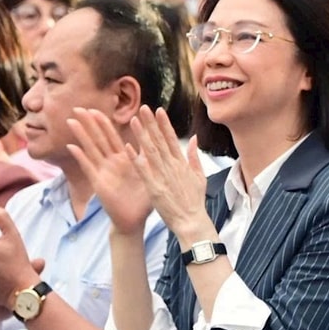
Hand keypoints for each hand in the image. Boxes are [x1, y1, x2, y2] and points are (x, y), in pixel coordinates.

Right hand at [65, 107, 153, 234]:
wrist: (135, 220)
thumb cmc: (143, 199)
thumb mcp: (150, 174)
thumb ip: (150, 157)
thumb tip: (157, 140)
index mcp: (124, 159)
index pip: (113, 136)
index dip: (104, 122)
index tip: (96, 107)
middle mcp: (111, 163)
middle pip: (98, 138)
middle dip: (88, 123)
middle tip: (78, 107)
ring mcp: (103, 172)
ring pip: (91, 149)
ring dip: (81, 135)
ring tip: (71, 121)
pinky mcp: (99, 183)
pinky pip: (89, 168)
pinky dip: (81, 157)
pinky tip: (72, 146)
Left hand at [129, 106, 211, 240]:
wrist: (192, 221)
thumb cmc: (195, 201)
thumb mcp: (200, 176)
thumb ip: (194, 156)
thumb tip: (194, 139)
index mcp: (182, 163)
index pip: (171, 138)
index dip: (164, 123)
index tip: (158, 110)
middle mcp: (172, 166)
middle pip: (160, 141)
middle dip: (151, 123)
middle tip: (143, 108)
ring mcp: (163, 176)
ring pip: (151, 151)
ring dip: (142, 135)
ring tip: (134, 120)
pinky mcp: (154, 187)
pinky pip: (143, 170)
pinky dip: (136, 158)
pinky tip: (128, 146)